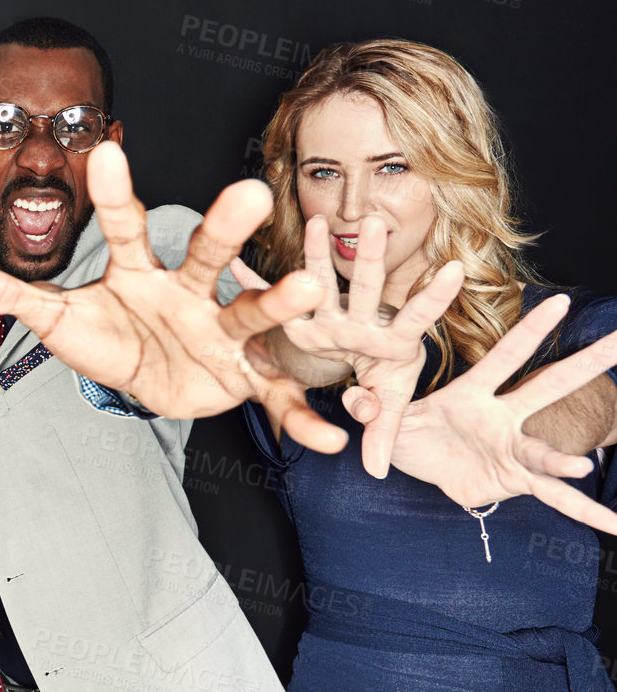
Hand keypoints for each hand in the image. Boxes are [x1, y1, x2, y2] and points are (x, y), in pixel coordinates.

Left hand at [0, 141, 345, 453]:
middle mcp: (190, 291)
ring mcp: (222, 331)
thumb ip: (7, 297)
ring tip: (304, 288)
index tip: (104, 149)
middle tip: (246, 191)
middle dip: (223, 229)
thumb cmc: (111, 337)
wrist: (155, 380)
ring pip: (250, 312)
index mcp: (141, 272)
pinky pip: (274, 398)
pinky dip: (298, 418)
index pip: (125, 227)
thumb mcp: (57, 319)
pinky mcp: (243, 378)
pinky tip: (327, 438)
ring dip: (277, 304)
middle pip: (204, 255)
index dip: (114, 194)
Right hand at [230, 215, 464, 476]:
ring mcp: (331, 317)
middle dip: (369, 257)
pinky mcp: (303, 319)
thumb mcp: (388, 407)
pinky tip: (236, 264)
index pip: (417, 318)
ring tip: (315, 222)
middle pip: (366, 288)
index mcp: (392, 342)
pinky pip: (277, 299)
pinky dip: (255, 283)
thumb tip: (376, 469)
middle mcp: (361, 321)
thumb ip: (383, 431)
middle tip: (374, 224)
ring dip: (315, 253)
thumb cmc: (384, 387)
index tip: (454, 269)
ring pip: (323, 281)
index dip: (434, 296)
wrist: (359, 370)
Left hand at [354, 294, 616, 532]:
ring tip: (581, 466)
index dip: (530, 330)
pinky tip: (613, 525)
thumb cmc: (412, 430)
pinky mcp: (516, 480)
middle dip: (585, 365)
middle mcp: (502, 416)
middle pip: (548, 387)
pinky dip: (583, 511)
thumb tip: (358, 403)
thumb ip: (376, 408)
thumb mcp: (388, 417)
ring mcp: (513, 449)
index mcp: (472, 392)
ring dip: (567, 460)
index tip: (561, 302)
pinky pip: (551, 496)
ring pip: (549, 452)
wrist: (425, 468)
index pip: (504, 356)